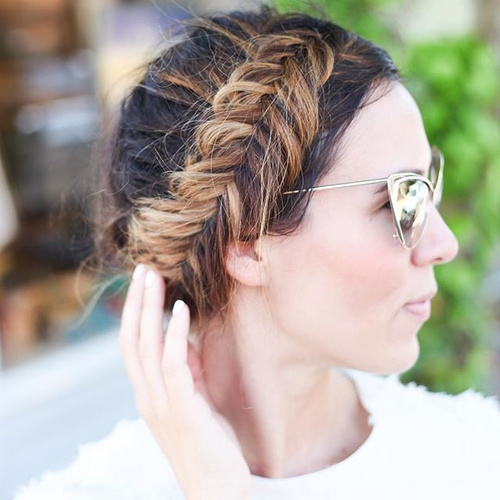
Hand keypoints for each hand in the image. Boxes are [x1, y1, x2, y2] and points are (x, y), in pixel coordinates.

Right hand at [118, 265, 250, 499]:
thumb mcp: (192, 398)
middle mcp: (147, 396)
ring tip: (155, 278)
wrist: (215, 487)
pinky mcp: (182, 410)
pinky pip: (174, 365)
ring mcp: (161, 404)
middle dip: (137, 303)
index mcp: (147, 393)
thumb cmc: (207, 442)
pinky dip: (175, 334)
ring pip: (146, 347)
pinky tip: (180, 310)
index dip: (135, 312)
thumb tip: (187, 336)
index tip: (143, 283)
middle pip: (132, 340)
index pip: (132, 345)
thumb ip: (186, 369)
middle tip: (142, 270)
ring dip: (150, 309)